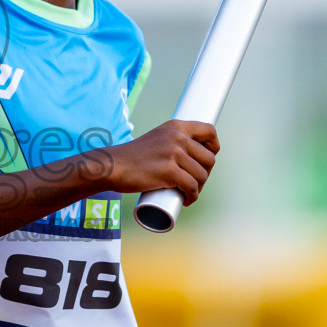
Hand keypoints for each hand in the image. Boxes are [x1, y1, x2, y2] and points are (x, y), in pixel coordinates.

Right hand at [96, 120, 218, 206]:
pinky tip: (187, 199)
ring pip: (201, 175)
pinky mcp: (169, 171)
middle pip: (209, 159)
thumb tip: (194, 155)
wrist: (113, 166)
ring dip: (198, 188)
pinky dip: (192, 196)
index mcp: (176, 126)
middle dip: (205, 174)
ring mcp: (174, 153)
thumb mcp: (157, 139)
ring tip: (188, 192)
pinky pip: (192, 187)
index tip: (205, 160)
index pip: (210, 131)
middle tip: (194, 183)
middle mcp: (177, 137)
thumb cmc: (134, 157)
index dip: (214, 147)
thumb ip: (173, 141)